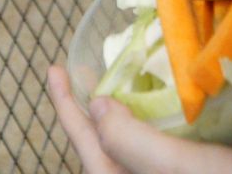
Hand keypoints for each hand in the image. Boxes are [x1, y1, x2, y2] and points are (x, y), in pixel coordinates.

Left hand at [47, 67, 231, 173]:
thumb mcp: (178, 168)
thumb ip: (130, 141)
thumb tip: (97, 109)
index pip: (85, 142)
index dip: (65, 104)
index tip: (53, 67)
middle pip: (108, 147)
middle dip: (96, 108)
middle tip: (88, 70)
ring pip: (137, 149)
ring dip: (129, 115)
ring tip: (125, 82)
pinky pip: (165, 153)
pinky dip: (160, 126)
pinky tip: (172, 107)